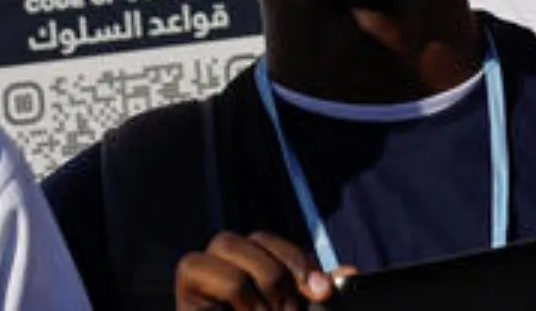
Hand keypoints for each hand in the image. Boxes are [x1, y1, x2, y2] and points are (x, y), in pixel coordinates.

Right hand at [173, 231, 341, 310]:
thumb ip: (319, 297)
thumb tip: (350, 272)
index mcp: (249, 269)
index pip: (271, 241)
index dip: (299, 260)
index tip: (322, 293)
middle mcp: (223, 268)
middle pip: (251, 236)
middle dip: (279, 270)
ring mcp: (202, 281)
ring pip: (227, 243)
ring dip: (258, 281)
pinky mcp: (185, 300)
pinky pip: (203, 269)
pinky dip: (236, 293)